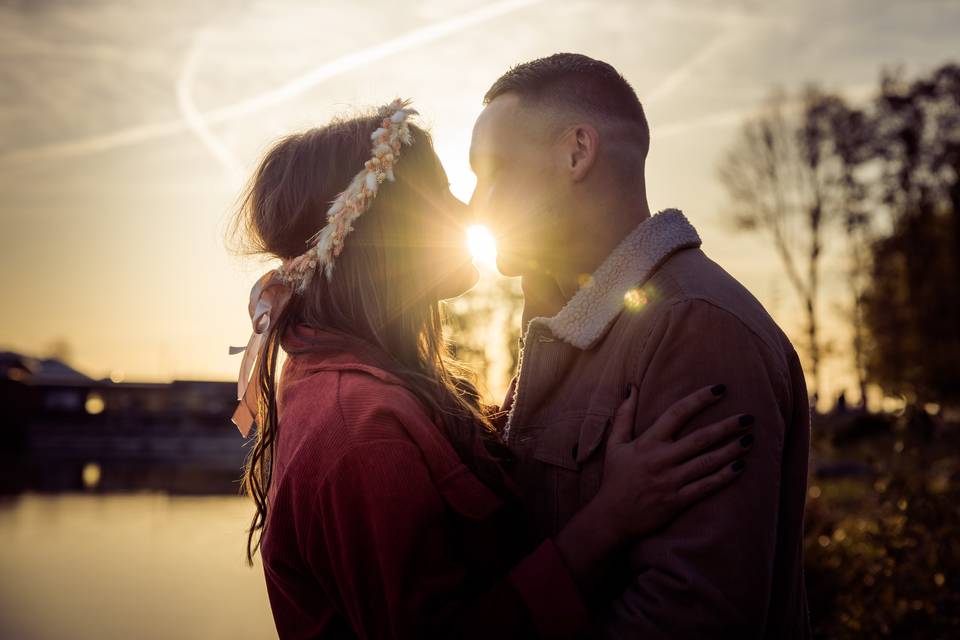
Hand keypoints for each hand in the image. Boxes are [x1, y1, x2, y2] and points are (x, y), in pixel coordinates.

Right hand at [596, 384, 752, 538]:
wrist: (611, 517)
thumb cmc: (615, 478)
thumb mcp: (615, 444)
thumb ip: (624, 414)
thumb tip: (631, 387)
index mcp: (647, 442)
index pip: (677, 413)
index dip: (699, 399)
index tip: (719, 389)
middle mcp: (661, 459)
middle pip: (700, 438)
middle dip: (726, 426)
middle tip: (748, 417)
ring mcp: (671, 481)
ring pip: (707, 462)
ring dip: (731, 450)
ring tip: (750, 438)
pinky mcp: (677, 501)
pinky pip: (706, 486)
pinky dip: (724, 476)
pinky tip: (741, 466)